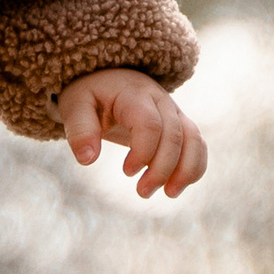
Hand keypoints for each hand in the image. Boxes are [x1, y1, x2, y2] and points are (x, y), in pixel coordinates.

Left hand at [56, 67, 205, 199]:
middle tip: (142, 192)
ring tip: (169, 193)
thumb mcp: (75, 107)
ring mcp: (173, 112)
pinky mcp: (179, 124)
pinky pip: (197, 144)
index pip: (150, 124)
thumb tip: (88, 160)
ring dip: (186, 170)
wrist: (108, 80)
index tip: (127, 172)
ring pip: (193, 139)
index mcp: (134, 95)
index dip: (143, 152)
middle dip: (162, 168)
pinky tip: (177, 186)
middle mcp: (160, 101)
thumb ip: (80, 130)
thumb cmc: (89, 96)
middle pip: (174, 135)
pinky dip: (195, 166)